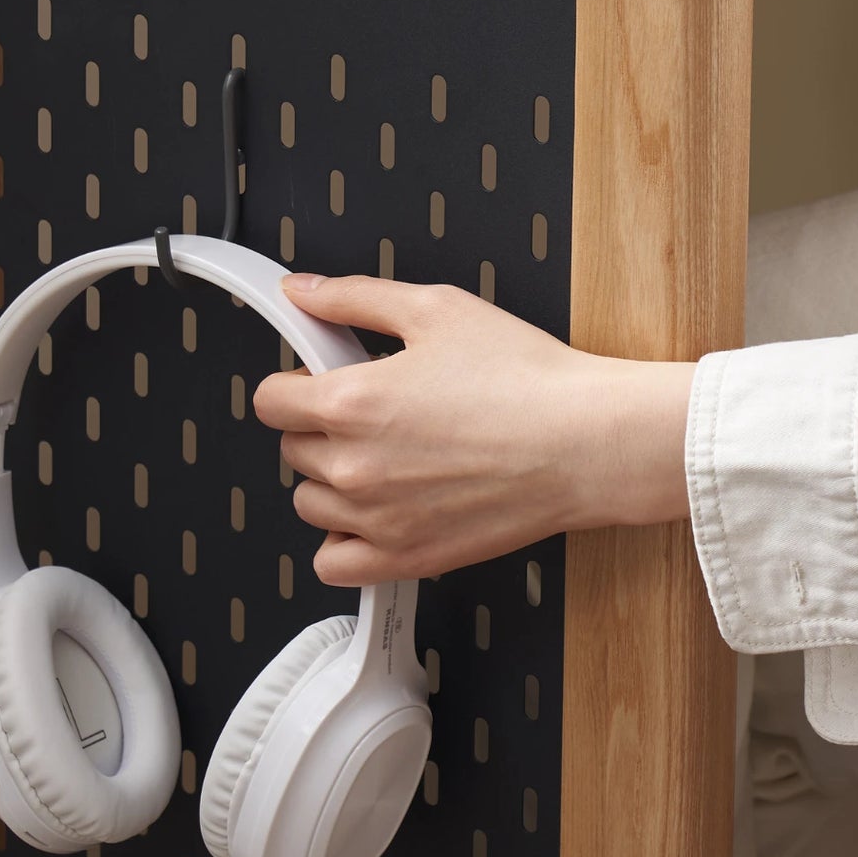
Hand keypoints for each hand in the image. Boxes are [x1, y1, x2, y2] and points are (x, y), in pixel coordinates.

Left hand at [254, 274, 694, 584]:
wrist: (588, 442)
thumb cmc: (528, 380)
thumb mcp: (438, 310)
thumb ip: (355, 299)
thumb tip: (302, 292)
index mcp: (351, 402)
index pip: (269, 400)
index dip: (297, 384)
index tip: (324, 382)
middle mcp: (354, 467)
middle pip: (292, 450)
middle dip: (323, 428)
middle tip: (378, 414)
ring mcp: (377, 520)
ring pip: (310, 505)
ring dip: (333, 483)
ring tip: (386, 460)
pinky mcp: (407, 558)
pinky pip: (334, 563)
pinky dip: (345, 542)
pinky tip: (378, 514)